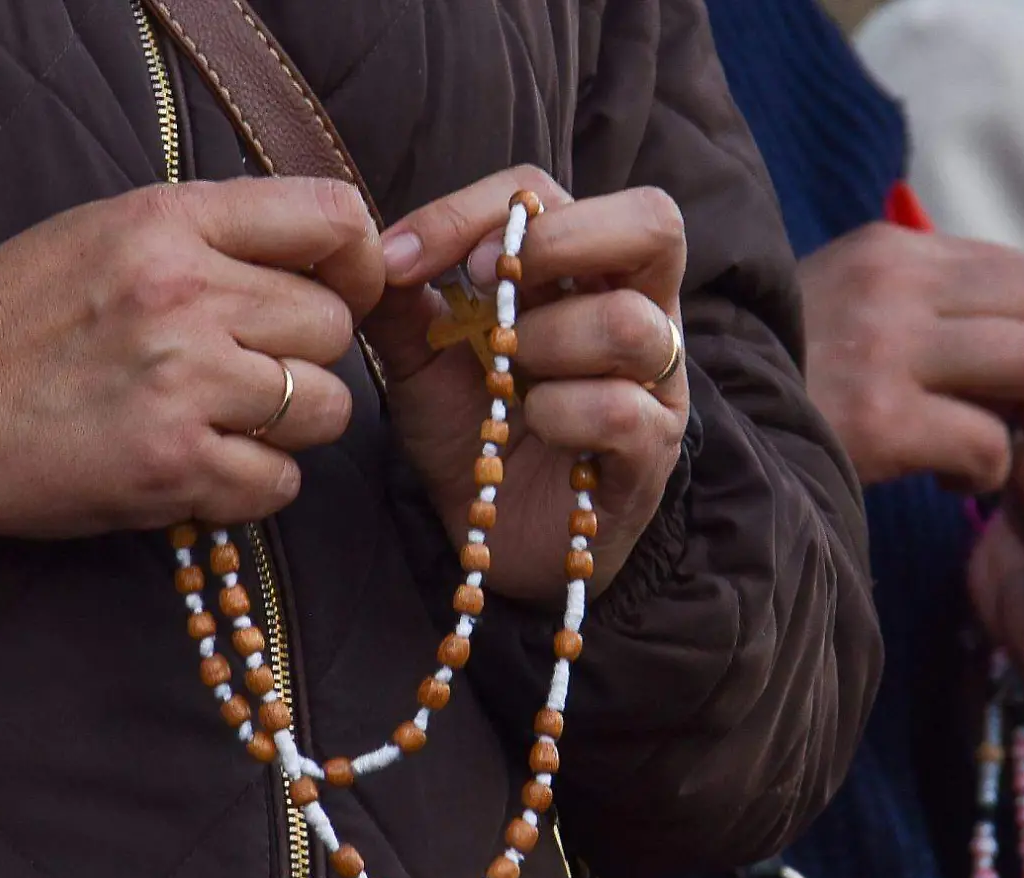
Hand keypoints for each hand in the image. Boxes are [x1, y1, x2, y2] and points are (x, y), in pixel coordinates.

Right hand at [0, 177, 381, 539]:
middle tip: (247, 372)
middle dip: (305, 355)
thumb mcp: (104, 233)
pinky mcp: (174, 468)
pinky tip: (202, 467)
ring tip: (224, 421)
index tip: (344, 289)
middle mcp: (184, 296)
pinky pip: (281, 482)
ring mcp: (183, 384)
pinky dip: (254, 484)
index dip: (359, 261)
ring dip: (290, 425)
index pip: (330, 218)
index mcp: (168, 223)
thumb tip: (322, 257)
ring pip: (324, 407)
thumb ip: (210, 233)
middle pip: (333, 326)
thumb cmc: (11, 321)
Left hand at [365, 166, 689, 603]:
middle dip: (558, 240)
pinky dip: (560, 414)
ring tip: (509, 379)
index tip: (402, 259)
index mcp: (580, 270)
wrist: (495, 539)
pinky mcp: (654, 450)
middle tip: (489, 282)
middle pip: (654, 221)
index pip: (546, 193)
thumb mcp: (423, 363)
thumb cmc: (475, 437)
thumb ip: (403, 303)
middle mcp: (637, 309)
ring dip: (548, 343)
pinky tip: (535, 428)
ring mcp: (656, 380)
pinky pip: (621, 409)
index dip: (473, 209)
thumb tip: (368, 246)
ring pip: (631, 323)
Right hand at [799, 223, 1023, 490]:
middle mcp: (891, 286)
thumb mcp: (851, 312)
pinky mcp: (872, 423)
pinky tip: (960, 482)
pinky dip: (994, 473)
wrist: (690, 426)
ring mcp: (881, 351)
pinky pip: (986, 445)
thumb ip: (934, 310)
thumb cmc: (784, 381)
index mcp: (892, 252)